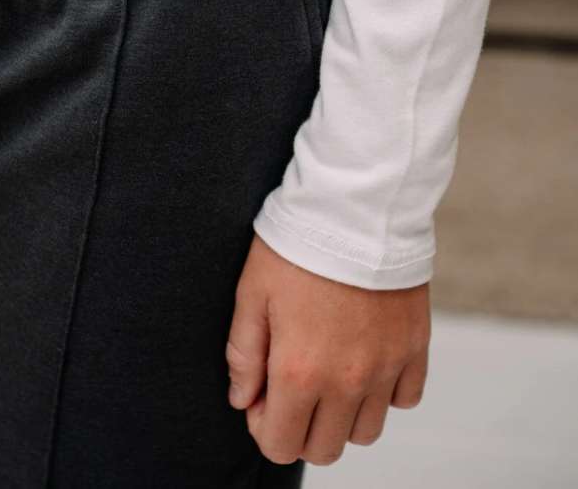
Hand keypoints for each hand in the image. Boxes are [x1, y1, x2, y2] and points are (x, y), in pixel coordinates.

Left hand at [226, 233, 429, 466]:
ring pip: (365, 432)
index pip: (281, 445)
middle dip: (301, 428)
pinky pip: (404, 399)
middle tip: (291, 385)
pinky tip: (364, 359)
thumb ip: (244, 353)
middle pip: (325, 449)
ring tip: (328, 371)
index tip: (261, 395)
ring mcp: (385, 368)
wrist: (356, 207)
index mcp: (300, 371)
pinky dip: (384, 392)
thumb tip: (242, 399)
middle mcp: (347, 382)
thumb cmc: (298, 244)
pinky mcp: (414, 349)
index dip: (264, 426)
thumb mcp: (251, 292)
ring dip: (342, 414)